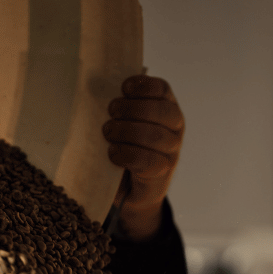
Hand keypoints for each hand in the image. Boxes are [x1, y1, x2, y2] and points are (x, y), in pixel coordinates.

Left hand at [103, 74, 183, 240]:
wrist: (129, 187)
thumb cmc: (123, 145)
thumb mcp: (122, 121)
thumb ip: (120, 105)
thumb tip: (98, 86)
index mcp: (166, 107)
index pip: (162, 89)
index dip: (143, 86)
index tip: (123, 88)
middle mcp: (174, 127)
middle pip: (161, 111)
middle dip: (131, 109)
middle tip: (110, 113)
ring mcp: (171, 150)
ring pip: (155, 136)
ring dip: (126, 132)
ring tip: (107, 132)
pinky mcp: (162, 171)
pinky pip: (148, 160)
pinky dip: (126, 154)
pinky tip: (113, 153)